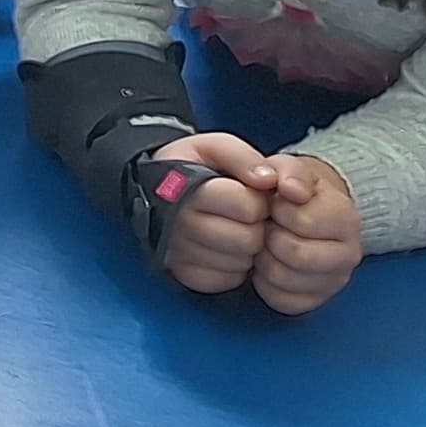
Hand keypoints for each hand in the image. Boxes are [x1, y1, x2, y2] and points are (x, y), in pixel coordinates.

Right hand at [150, 131, 278, 294]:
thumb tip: (270, 180)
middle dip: (254, 226)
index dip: (256, 199)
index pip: (247, 206)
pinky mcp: (184, 274)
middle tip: (242, 215)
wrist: (155, 191)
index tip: (246, 193)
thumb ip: (243, 156)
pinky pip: (228, 279)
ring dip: (245, 248)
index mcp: (186, 187)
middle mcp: (177, 223)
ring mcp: (178, 252)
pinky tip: (224, 249)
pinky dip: (233, 268)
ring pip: (240, 262)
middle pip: (247, 239)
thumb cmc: (191, 167)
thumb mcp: (213, 146)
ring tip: (232, 229)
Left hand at [252, 153, 365, 316]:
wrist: (305, 212)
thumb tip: (290, 189)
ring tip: (266, 243)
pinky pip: (282, 302)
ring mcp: (335, 281)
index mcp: (346, 218)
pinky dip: (266, 285)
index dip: (277, 210)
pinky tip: (269, 264)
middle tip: (267, 226)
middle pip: (295, 254)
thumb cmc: (293, 190)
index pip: (302, 221)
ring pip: (284, 280)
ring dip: (264, 260)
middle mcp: (349, 254)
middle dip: (270, 237)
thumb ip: (289, 171)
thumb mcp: (291, 168)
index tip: (275, 204)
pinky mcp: (317, 300)